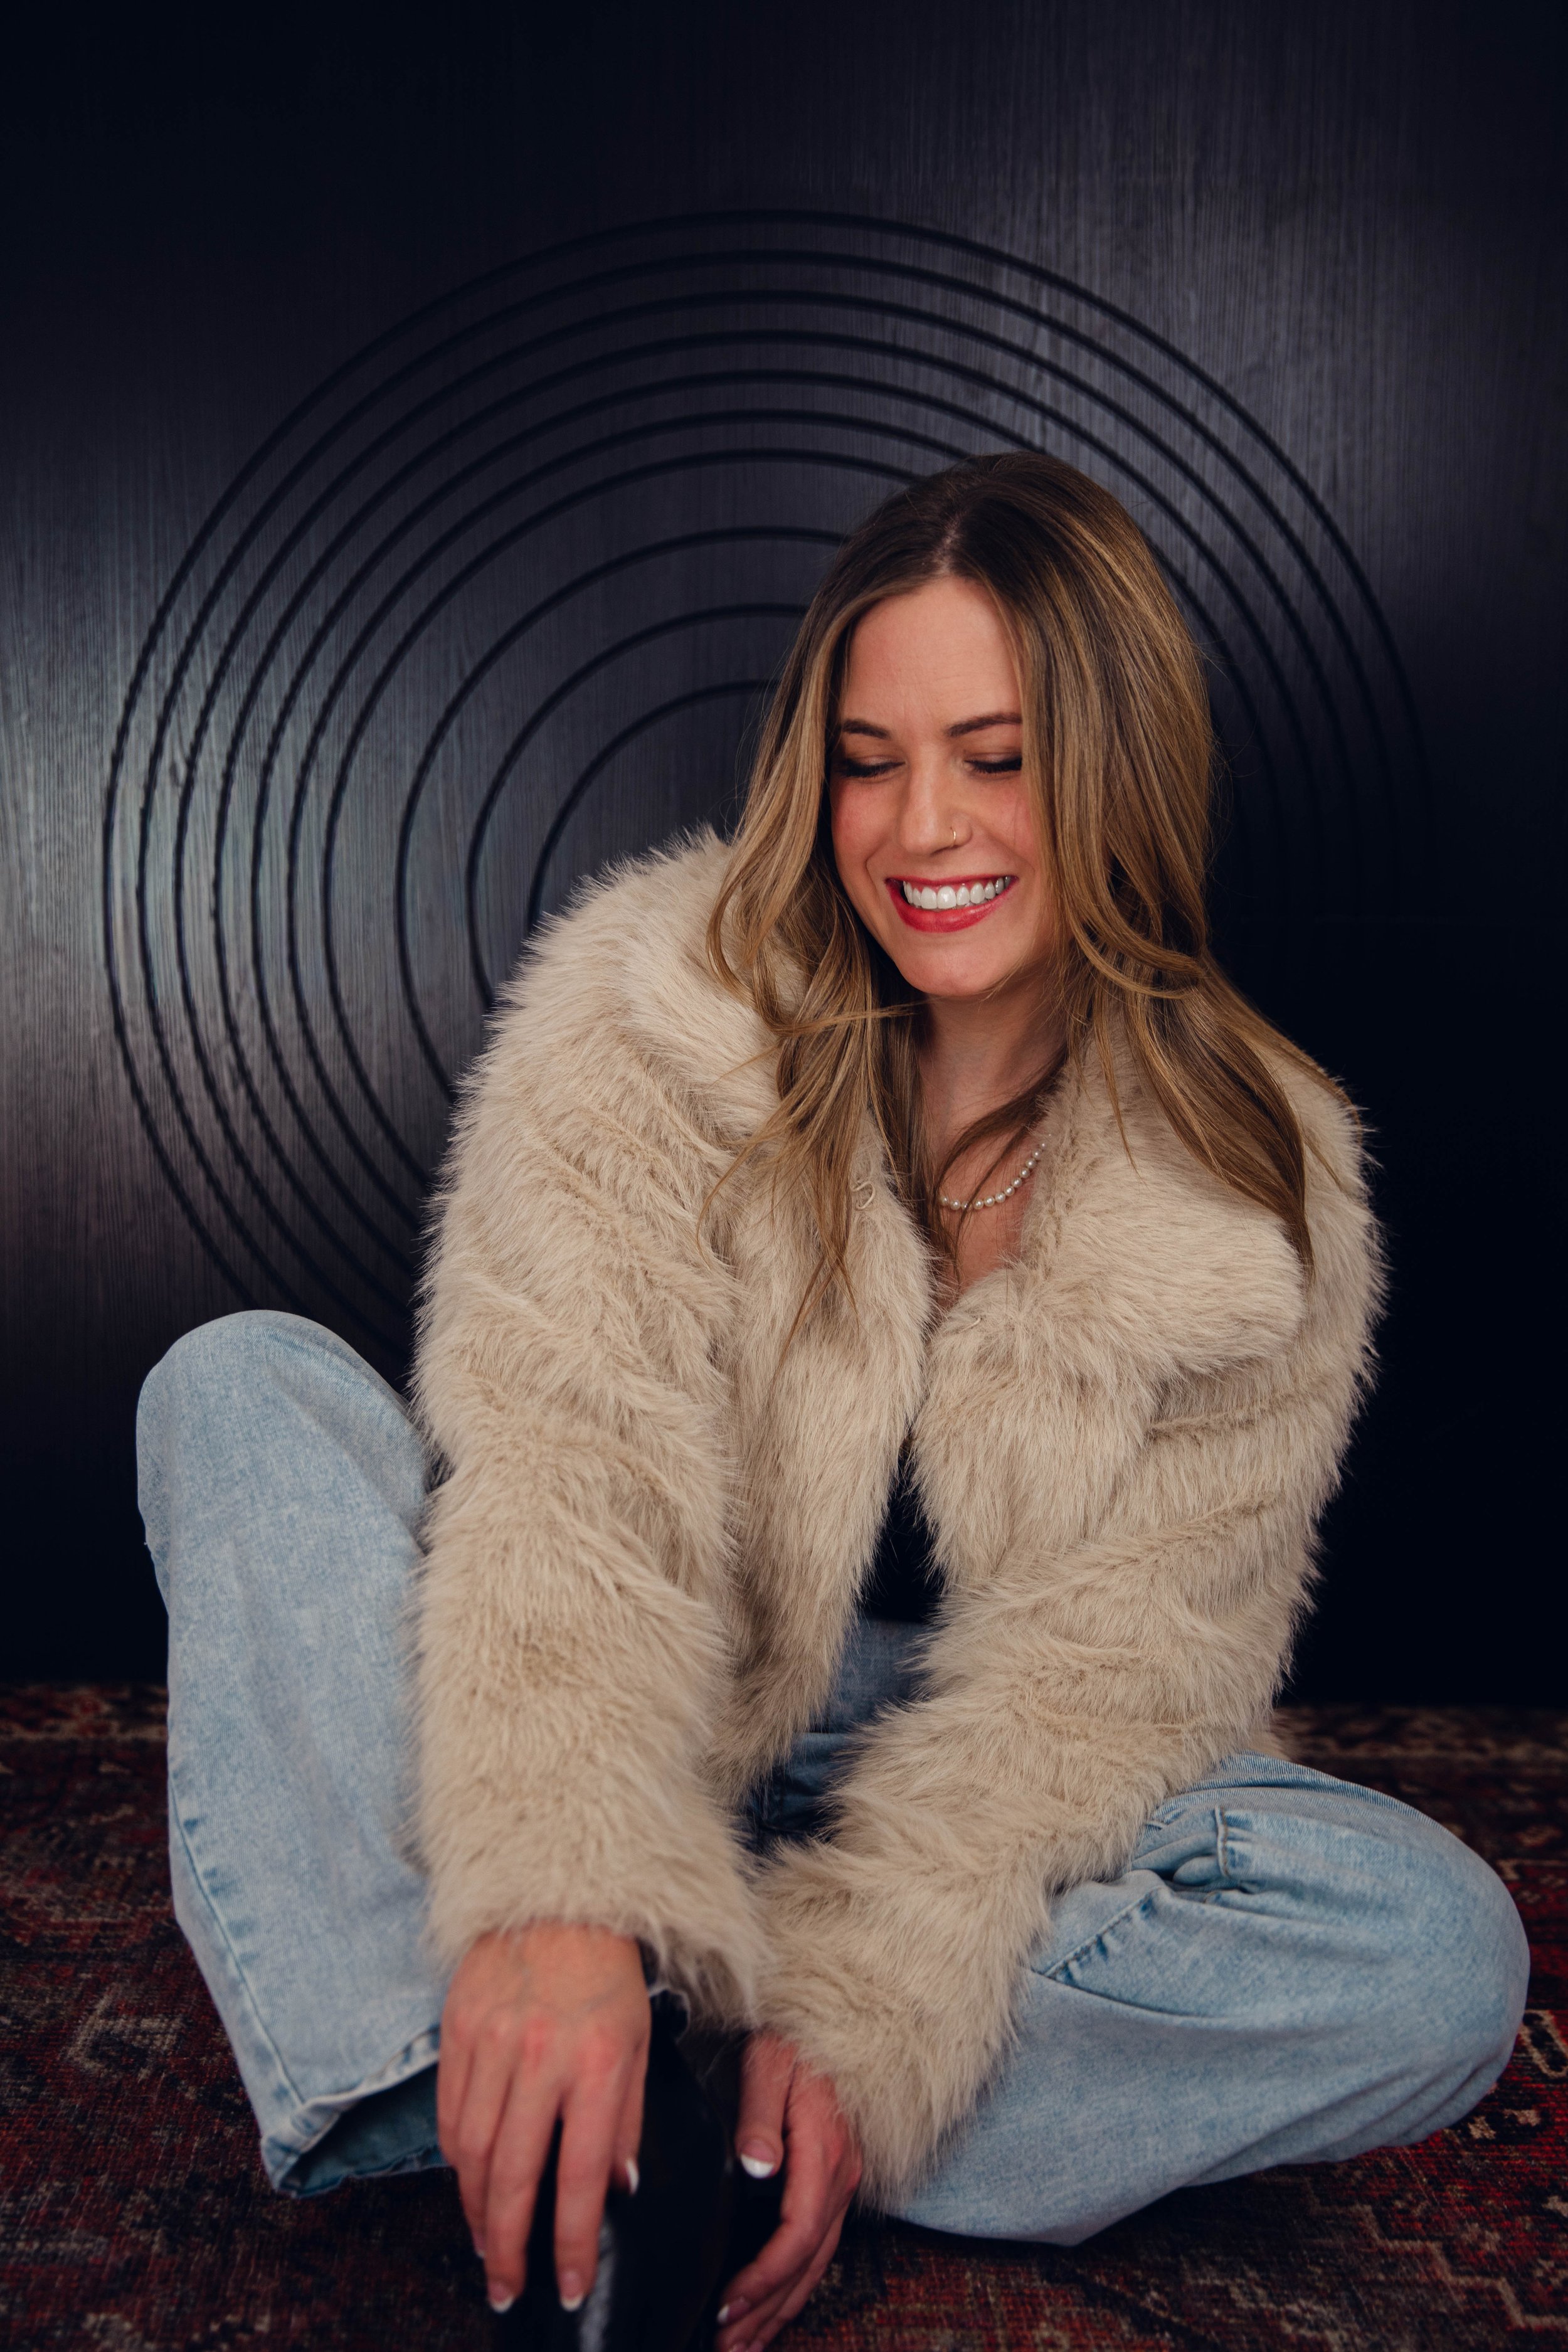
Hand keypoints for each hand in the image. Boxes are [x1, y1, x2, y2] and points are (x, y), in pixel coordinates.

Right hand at [437, 1920, 648, 2313]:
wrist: (557, 1898)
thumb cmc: (606, 1974)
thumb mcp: (637, 2043)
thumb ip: (625, 2119)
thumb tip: (616, 2188)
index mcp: (596, 2064)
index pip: (581, 2177)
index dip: (573, 2242)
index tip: (571, 2285)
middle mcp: (540, 2059)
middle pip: (514, 2178)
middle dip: (510, 2247)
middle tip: (508, 2289)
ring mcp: (491, 2044)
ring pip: (473, 2155)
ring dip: (478, 2212)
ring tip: (490, 2245)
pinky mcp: (457, 2030)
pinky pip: (450, 2116)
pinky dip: (457, 2160)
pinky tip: (470, 2181)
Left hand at [715, 2033, 861, 2351]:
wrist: (837, 2015)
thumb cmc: (796, 2036)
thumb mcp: (770, 2063)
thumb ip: (762, 2115)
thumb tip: (757, 2165)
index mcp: (825, 2151)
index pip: (797, 2234)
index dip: (763, 2279)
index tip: (726, 2306)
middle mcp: (842, 2173)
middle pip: (808, 2263)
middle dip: (768, 2312)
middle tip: (726, 2345)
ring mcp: (845, 2178)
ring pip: (818, 2263)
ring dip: (782, 2308)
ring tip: (745, 2343)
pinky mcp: (838, 2179)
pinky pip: (821, 2245)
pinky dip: (797, 2283)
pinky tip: (775, 2304)